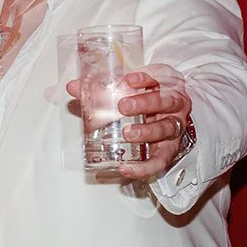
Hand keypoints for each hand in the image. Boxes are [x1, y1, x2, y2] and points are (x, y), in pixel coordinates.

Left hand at [65, 64, 192, 179]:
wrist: (165, 115)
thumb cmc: (146, 99)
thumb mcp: (127, 89)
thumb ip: (100, 87)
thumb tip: (72, 87)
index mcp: (164, 86)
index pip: (158, 78)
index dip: (145, 78)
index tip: (129, 79)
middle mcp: (173, 106)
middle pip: (164, 102)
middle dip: (144, 104)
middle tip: (124, 106)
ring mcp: (173, 128)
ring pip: (165, 129)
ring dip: (146, 131)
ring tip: (128, 133)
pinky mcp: (169, 150)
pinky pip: (159, 161)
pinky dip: (144, 167)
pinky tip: (127, 168)